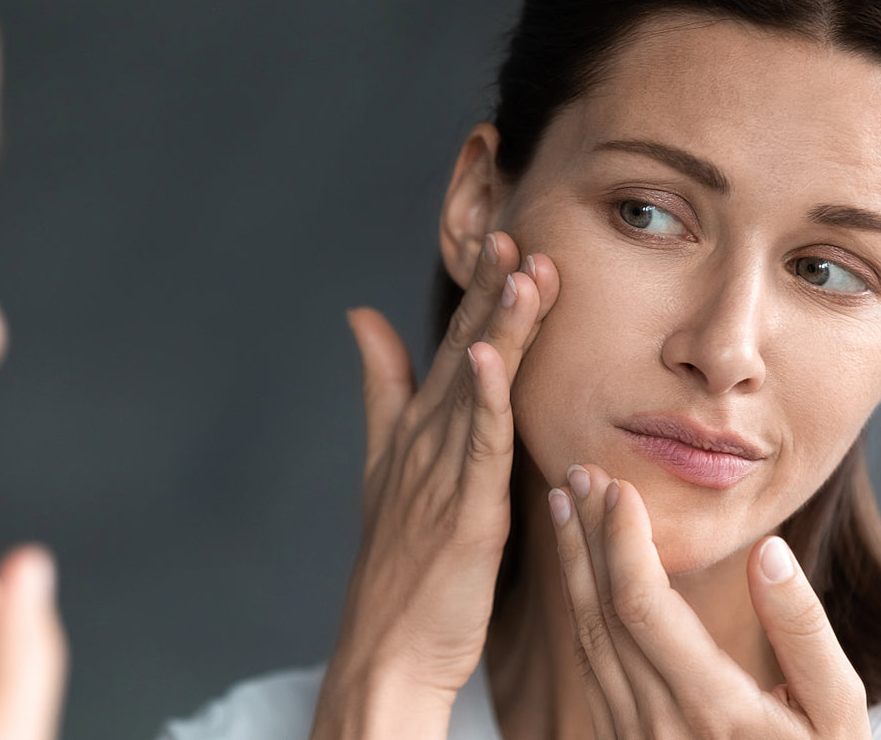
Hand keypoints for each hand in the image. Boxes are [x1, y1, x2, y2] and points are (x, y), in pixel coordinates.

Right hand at [311, 231, 559, 739]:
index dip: (479, 292)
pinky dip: (485, 398)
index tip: (505, 238)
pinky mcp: (463, 512)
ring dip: (497, 327)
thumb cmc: (397, 567)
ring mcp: (441, 475)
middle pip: (464, 352)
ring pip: (477, 387)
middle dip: (489, 292)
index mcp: (418, 430)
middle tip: (513, 231)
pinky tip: (490, 356)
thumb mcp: (385, 464)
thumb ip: (380, 388)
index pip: (454, 346)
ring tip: (519, 270)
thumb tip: (361, 316)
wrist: (386, 649)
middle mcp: (426, 441)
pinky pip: (477, 446)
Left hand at [549, 464, 869, 739]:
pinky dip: (578, 609)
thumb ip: (805, 631)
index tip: (619, 486)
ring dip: (571, 568)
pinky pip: (589, 668)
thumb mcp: (839, 711)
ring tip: (566, 507)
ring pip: (585, 639)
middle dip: (587, 536)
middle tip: (579, 473)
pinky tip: (580, 573)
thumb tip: (768, 552)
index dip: (622, 539)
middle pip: (600, 613)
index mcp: (714, 708)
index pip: (642, 604)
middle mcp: (659, 725)